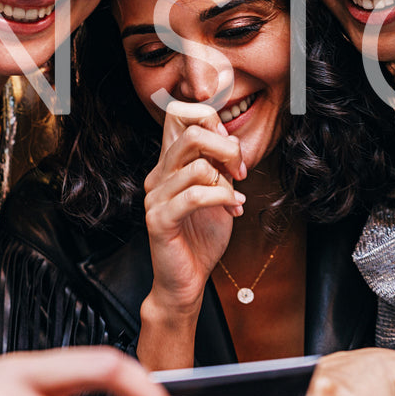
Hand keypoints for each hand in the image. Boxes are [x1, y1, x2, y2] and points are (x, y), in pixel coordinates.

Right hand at [141, 100, 245, 313]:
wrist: (185, 282)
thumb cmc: (201, 238)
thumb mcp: (217, 193)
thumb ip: (220, 166)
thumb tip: (232, 139)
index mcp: (169, 164)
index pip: (178, 113)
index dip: (209, 118)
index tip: (228, 147)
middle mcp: (158, 175)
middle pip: (191, 131)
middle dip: (226, 147)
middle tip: (239, 171)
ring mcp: (155, 197)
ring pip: (197, 164)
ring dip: (226, 181)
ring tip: (234, 197)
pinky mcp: (159, 220)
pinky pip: (196, 195)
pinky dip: (222, 198)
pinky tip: (233, 209)